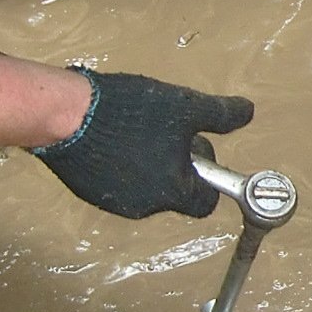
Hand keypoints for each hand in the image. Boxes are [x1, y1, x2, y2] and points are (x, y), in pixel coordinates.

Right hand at [31, 69, 255, 217]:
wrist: (64, 115)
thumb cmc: (128, 112)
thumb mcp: (183, 106)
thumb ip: (220, 115)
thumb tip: (247, 112)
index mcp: (172, 191)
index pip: (205, 203)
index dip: (207, 178)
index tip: (197, 150)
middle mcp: (144, 206)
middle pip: (174, 194)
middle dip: (177, 166)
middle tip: (166, 132)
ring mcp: (114, 203)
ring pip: (145, 188)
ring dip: (149, 165)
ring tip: (137, 129)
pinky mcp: (89, 192)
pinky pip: (117, 183)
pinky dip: (121, 165)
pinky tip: (111, 137)